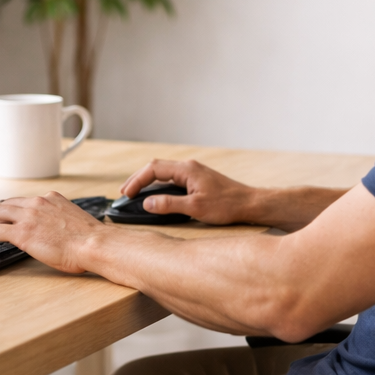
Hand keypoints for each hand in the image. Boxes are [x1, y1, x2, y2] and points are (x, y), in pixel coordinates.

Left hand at [0, 193, 102, 272]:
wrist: (94, 244)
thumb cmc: (90, 240)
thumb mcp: (73, 222)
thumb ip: (59, 221)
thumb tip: (54, 233)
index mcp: (51, 199)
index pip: (22, 201)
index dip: (8, 211)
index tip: (2, 219)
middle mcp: (38, 202)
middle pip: (4, 204)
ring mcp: (28, 216)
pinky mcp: (22, 232)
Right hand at [118, 159, 257, 225]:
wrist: (249, 203)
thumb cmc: (227, 205)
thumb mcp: (195, 208)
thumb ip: (169, 205)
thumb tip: (147, 203)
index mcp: (187, 169)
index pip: (153, 169)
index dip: (136, 181)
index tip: (126, 194)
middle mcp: (189, 167)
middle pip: (156, 168)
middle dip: (137, 179)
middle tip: (124, 193)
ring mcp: (193, 172)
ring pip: (163, 172)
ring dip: (147, 182)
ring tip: (134, 194)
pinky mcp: (197, 180)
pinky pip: (172, 178)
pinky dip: (159, 185)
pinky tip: (154, 194)